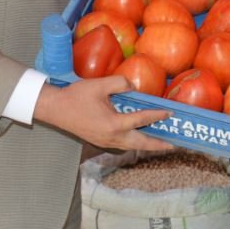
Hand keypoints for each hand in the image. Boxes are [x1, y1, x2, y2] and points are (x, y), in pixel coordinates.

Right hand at [33, 76, 172, 150]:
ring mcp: (105, 141)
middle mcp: (112, 137)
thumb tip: (133, 86)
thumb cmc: (76, 96)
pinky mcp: (100, 141)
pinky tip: (139, 138)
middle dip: (158, 145)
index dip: (157, 115)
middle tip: (174, 144)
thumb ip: (120, 83)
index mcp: (113, 124)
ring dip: (147, 146)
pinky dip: (134, 143)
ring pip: (131, 147)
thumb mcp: (100, 85)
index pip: (141, 120)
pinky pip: (122, 145)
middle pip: (141, 144)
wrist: (55, 109)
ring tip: (161, 143)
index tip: (170, 113)